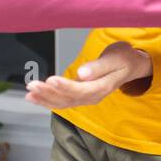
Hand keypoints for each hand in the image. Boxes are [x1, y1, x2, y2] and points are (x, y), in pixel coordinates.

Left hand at [25, 41, 151, 108]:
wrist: (130, 66)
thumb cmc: (123, 59)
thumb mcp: (116, 58)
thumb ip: (99, 67)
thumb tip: (81, 74)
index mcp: (104, 86)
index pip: (82, 90)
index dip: (66, 87)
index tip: (51, 79)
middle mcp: (94, 96)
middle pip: (69, 99)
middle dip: (49, 93)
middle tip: (33, 85)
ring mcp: (86, 97)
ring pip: (63, 102)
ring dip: (45, 98)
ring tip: (30, 92)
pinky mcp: (79, 96)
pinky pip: (62, 101)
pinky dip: (46, 100)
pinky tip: (33, 96)